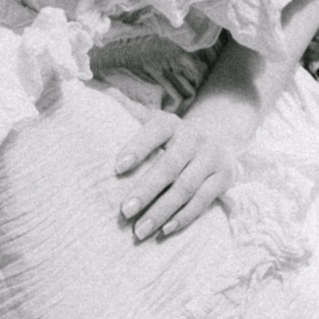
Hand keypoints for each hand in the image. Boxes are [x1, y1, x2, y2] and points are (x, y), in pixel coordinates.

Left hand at [114, 101, 250, 239]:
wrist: (220, 135)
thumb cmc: (172, 135)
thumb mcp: (153, 119)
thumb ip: (127, 110)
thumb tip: (94, 87)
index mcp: (171, 123)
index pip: (153, 132)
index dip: (137, 147)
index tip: (116, 166)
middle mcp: (194, 138)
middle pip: (170, 166)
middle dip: (147, 190)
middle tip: (125, 211)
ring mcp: (212, 158)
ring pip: (186, 188)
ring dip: (162, 211)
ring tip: (139, 231)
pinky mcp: (225, 178)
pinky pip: (203, 201)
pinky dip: (184, 217)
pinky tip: (165, 230)